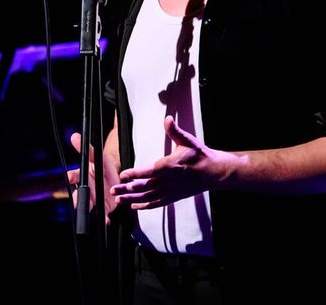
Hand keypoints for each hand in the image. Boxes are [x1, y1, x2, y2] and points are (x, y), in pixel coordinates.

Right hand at [67, 132, 119, 223]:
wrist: (116, 177)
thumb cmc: (103, 166)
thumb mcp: (98, 156)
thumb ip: (87, 149)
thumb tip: (74, 136)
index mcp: (83, 176)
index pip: (74, 176)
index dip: (71, 176)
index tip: (70, 177)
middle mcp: (87, 189)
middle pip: (80, 195)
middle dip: (78, 199)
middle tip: (77, 202)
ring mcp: (95, 199)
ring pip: (90, 206)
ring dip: (90, 209)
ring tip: (93, 212)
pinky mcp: (104, 208)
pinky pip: (103, 215)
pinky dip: (104, 219)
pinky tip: (106, 221)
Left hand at [111, 116, 233, 209]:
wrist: (213, 172)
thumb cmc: (199, 155)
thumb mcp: (187, 140)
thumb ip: (175, 131)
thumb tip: (168, 119)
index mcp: (170, 166)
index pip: (149, 171)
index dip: (135, 174)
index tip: (123, 175)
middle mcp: (169, 181)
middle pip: (144, 187)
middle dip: (127, 189)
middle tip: (112, 190)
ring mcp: (171, 191)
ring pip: (148, 197)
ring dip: (132, 198)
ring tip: (118, 199)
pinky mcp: (173, 197)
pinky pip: (156, 203)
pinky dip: (145, 206)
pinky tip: (133, 206)